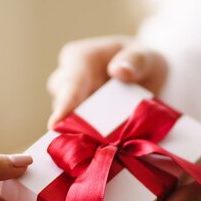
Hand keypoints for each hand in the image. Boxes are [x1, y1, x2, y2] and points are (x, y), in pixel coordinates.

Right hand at [47, 36, 167, 127]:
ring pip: (66, 120)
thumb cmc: (141, 61)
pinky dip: (89, 139)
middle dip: (76, 122)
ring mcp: (71, 101)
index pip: (71, 82)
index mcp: (80, 58)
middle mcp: (68, 79)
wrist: (143, 77)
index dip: (64, 104)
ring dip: (83, 131)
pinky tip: (102, 144)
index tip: (54, 124)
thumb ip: (136, 60)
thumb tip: (119, 70)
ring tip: (105, 139)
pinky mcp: (77, 119)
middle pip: (61, 104)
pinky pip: (76, 131)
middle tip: (97, 137)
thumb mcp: (146, 56)